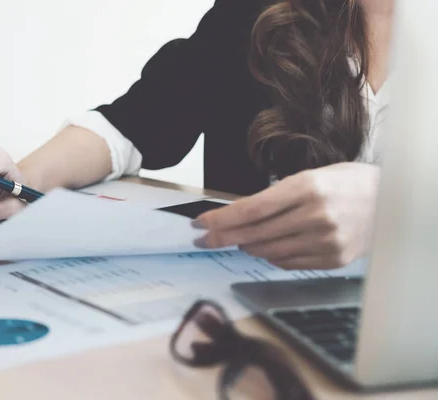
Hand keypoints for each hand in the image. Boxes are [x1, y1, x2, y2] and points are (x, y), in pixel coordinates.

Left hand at [193, 163, 379, 269]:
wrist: (391, 201)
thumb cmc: (347, 183)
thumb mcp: (310, 177)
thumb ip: (276, 198)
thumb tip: (239, 216)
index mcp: (307, 188)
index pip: (252, 209)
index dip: (221, 219)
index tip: (201, 223)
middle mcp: (315, 215)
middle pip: (254, 233)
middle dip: (222, 237)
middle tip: (203, 239)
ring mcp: (325, 241)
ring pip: (268, 251)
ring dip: (245, 247)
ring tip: (235, 241)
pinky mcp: (332, 259)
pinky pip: (288, 262)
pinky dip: (270, 256)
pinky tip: (263, 248)